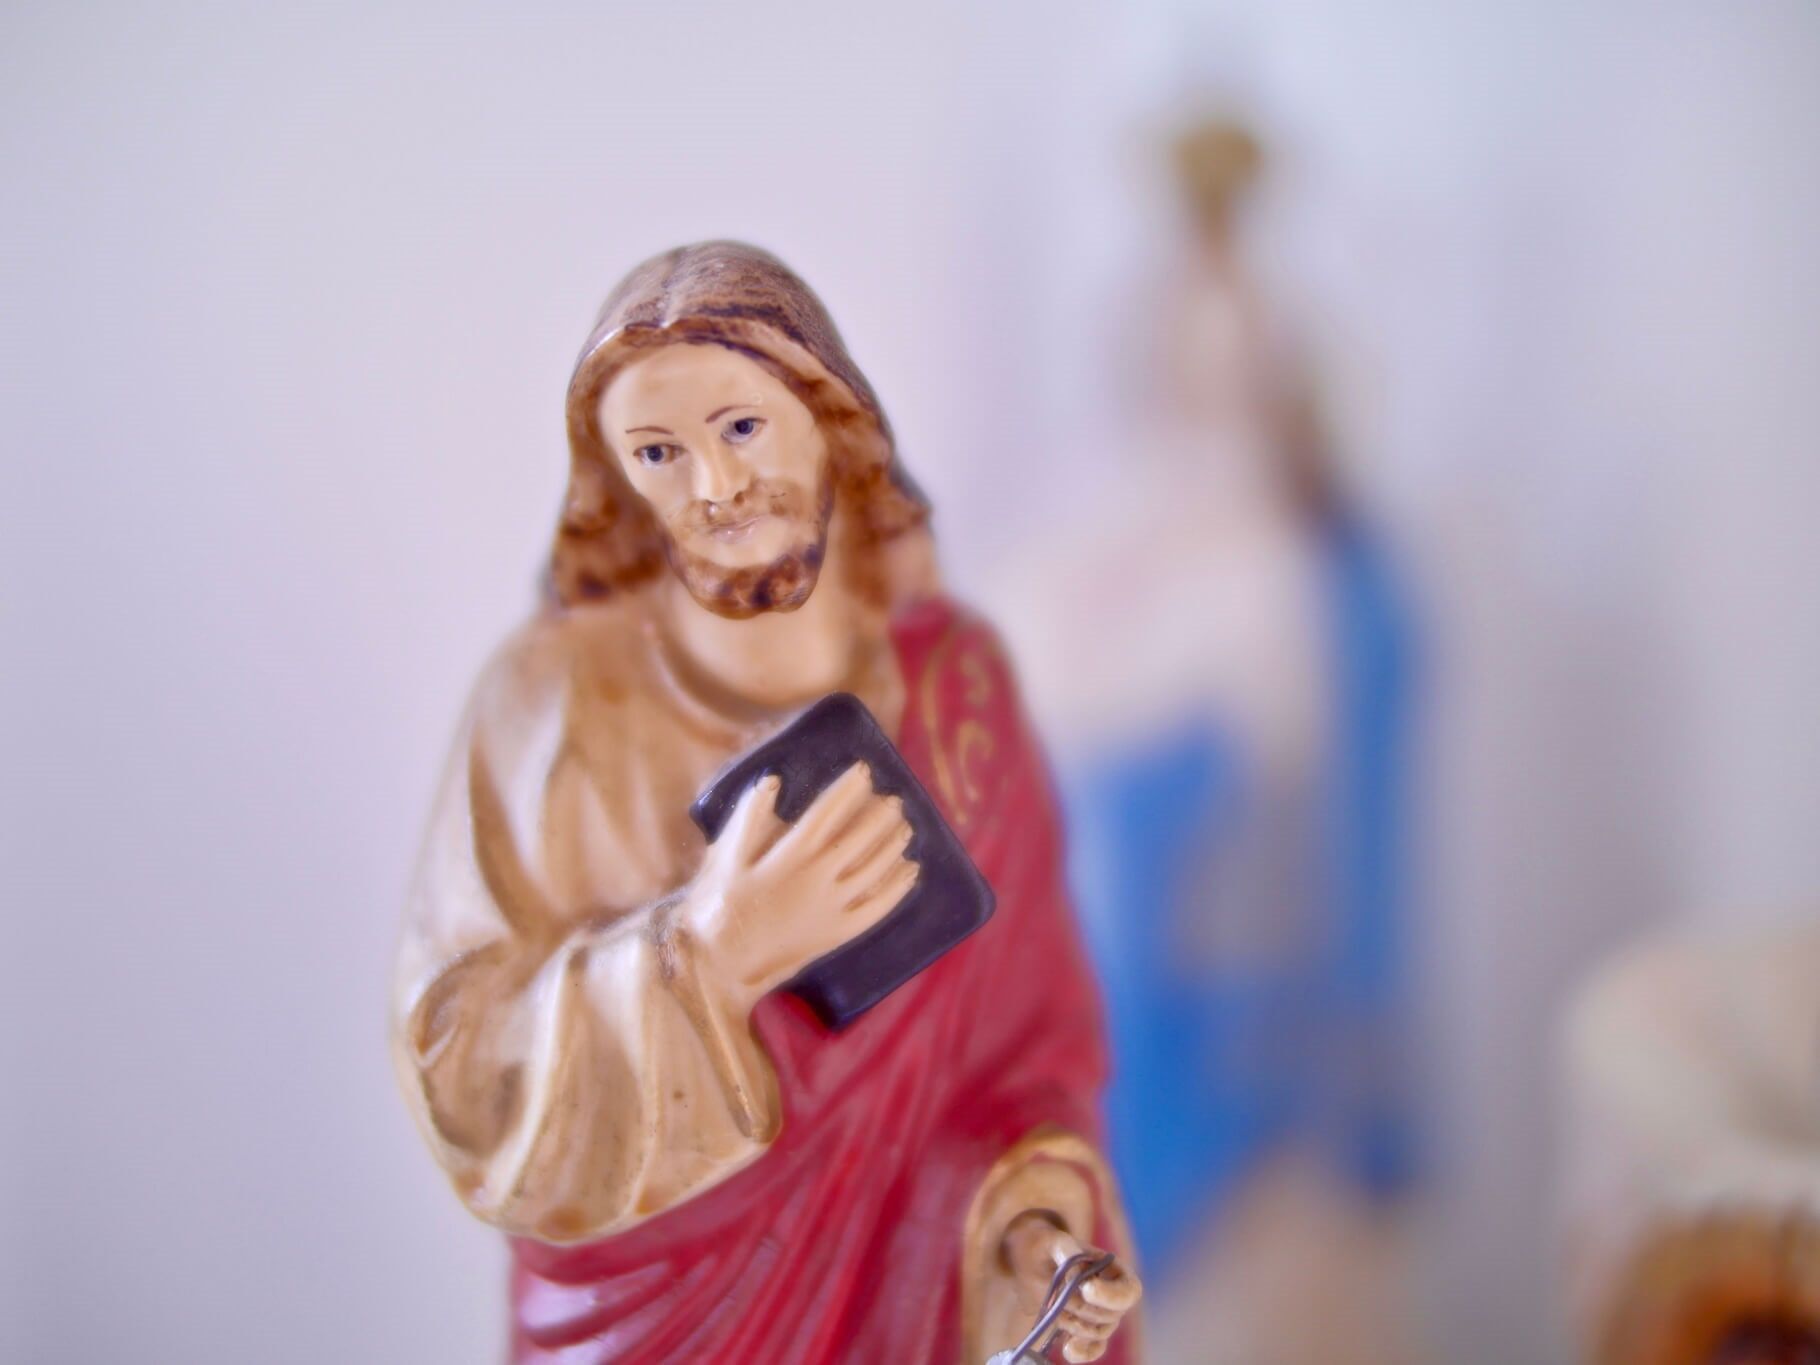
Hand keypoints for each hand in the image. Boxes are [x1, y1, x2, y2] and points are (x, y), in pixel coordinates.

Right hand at [684, 761, 918, 1002]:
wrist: (721, 963)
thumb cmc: (717, 906)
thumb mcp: (726, 857)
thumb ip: (750, 818)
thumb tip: (772, 782)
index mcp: (790, 856)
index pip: (828, 812)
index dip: (848, 789)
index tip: (864, 771)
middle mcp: (818, 879)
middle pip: (860, 839)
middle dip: (880, 815)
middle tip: (895, 800)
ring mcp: (832, 908)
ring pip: (874, 869)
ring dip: (893, 845)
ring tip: (906, 827)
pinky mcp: (838, 933)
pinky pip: (877, 908)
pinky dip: (897, 888)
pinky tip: (910, 872)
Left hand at [1002, 1211, 1141, 1363]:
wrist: (1031, 1262)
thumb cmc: (1047, 1247)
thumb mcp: (1055, 1241)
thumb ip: (1068, 1253)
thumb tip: (1077, 1279)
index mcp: (1114, 1269)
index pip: (1130, 1291)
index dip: (1111, 1295)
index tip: (1087, 1289)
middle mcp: (1112, 1295)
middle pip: (1112, 1315)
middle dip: (1083, 1308)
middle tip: (1058, 1295)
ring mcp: (1100, 1316)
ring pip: (1099, 1332)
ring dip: (1075, 1325)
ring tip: (1054, 1309)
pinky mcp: (1085, 1332)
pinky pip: (1092, 1349)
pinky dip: (1082, 1353)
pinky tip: (1067, 1350)